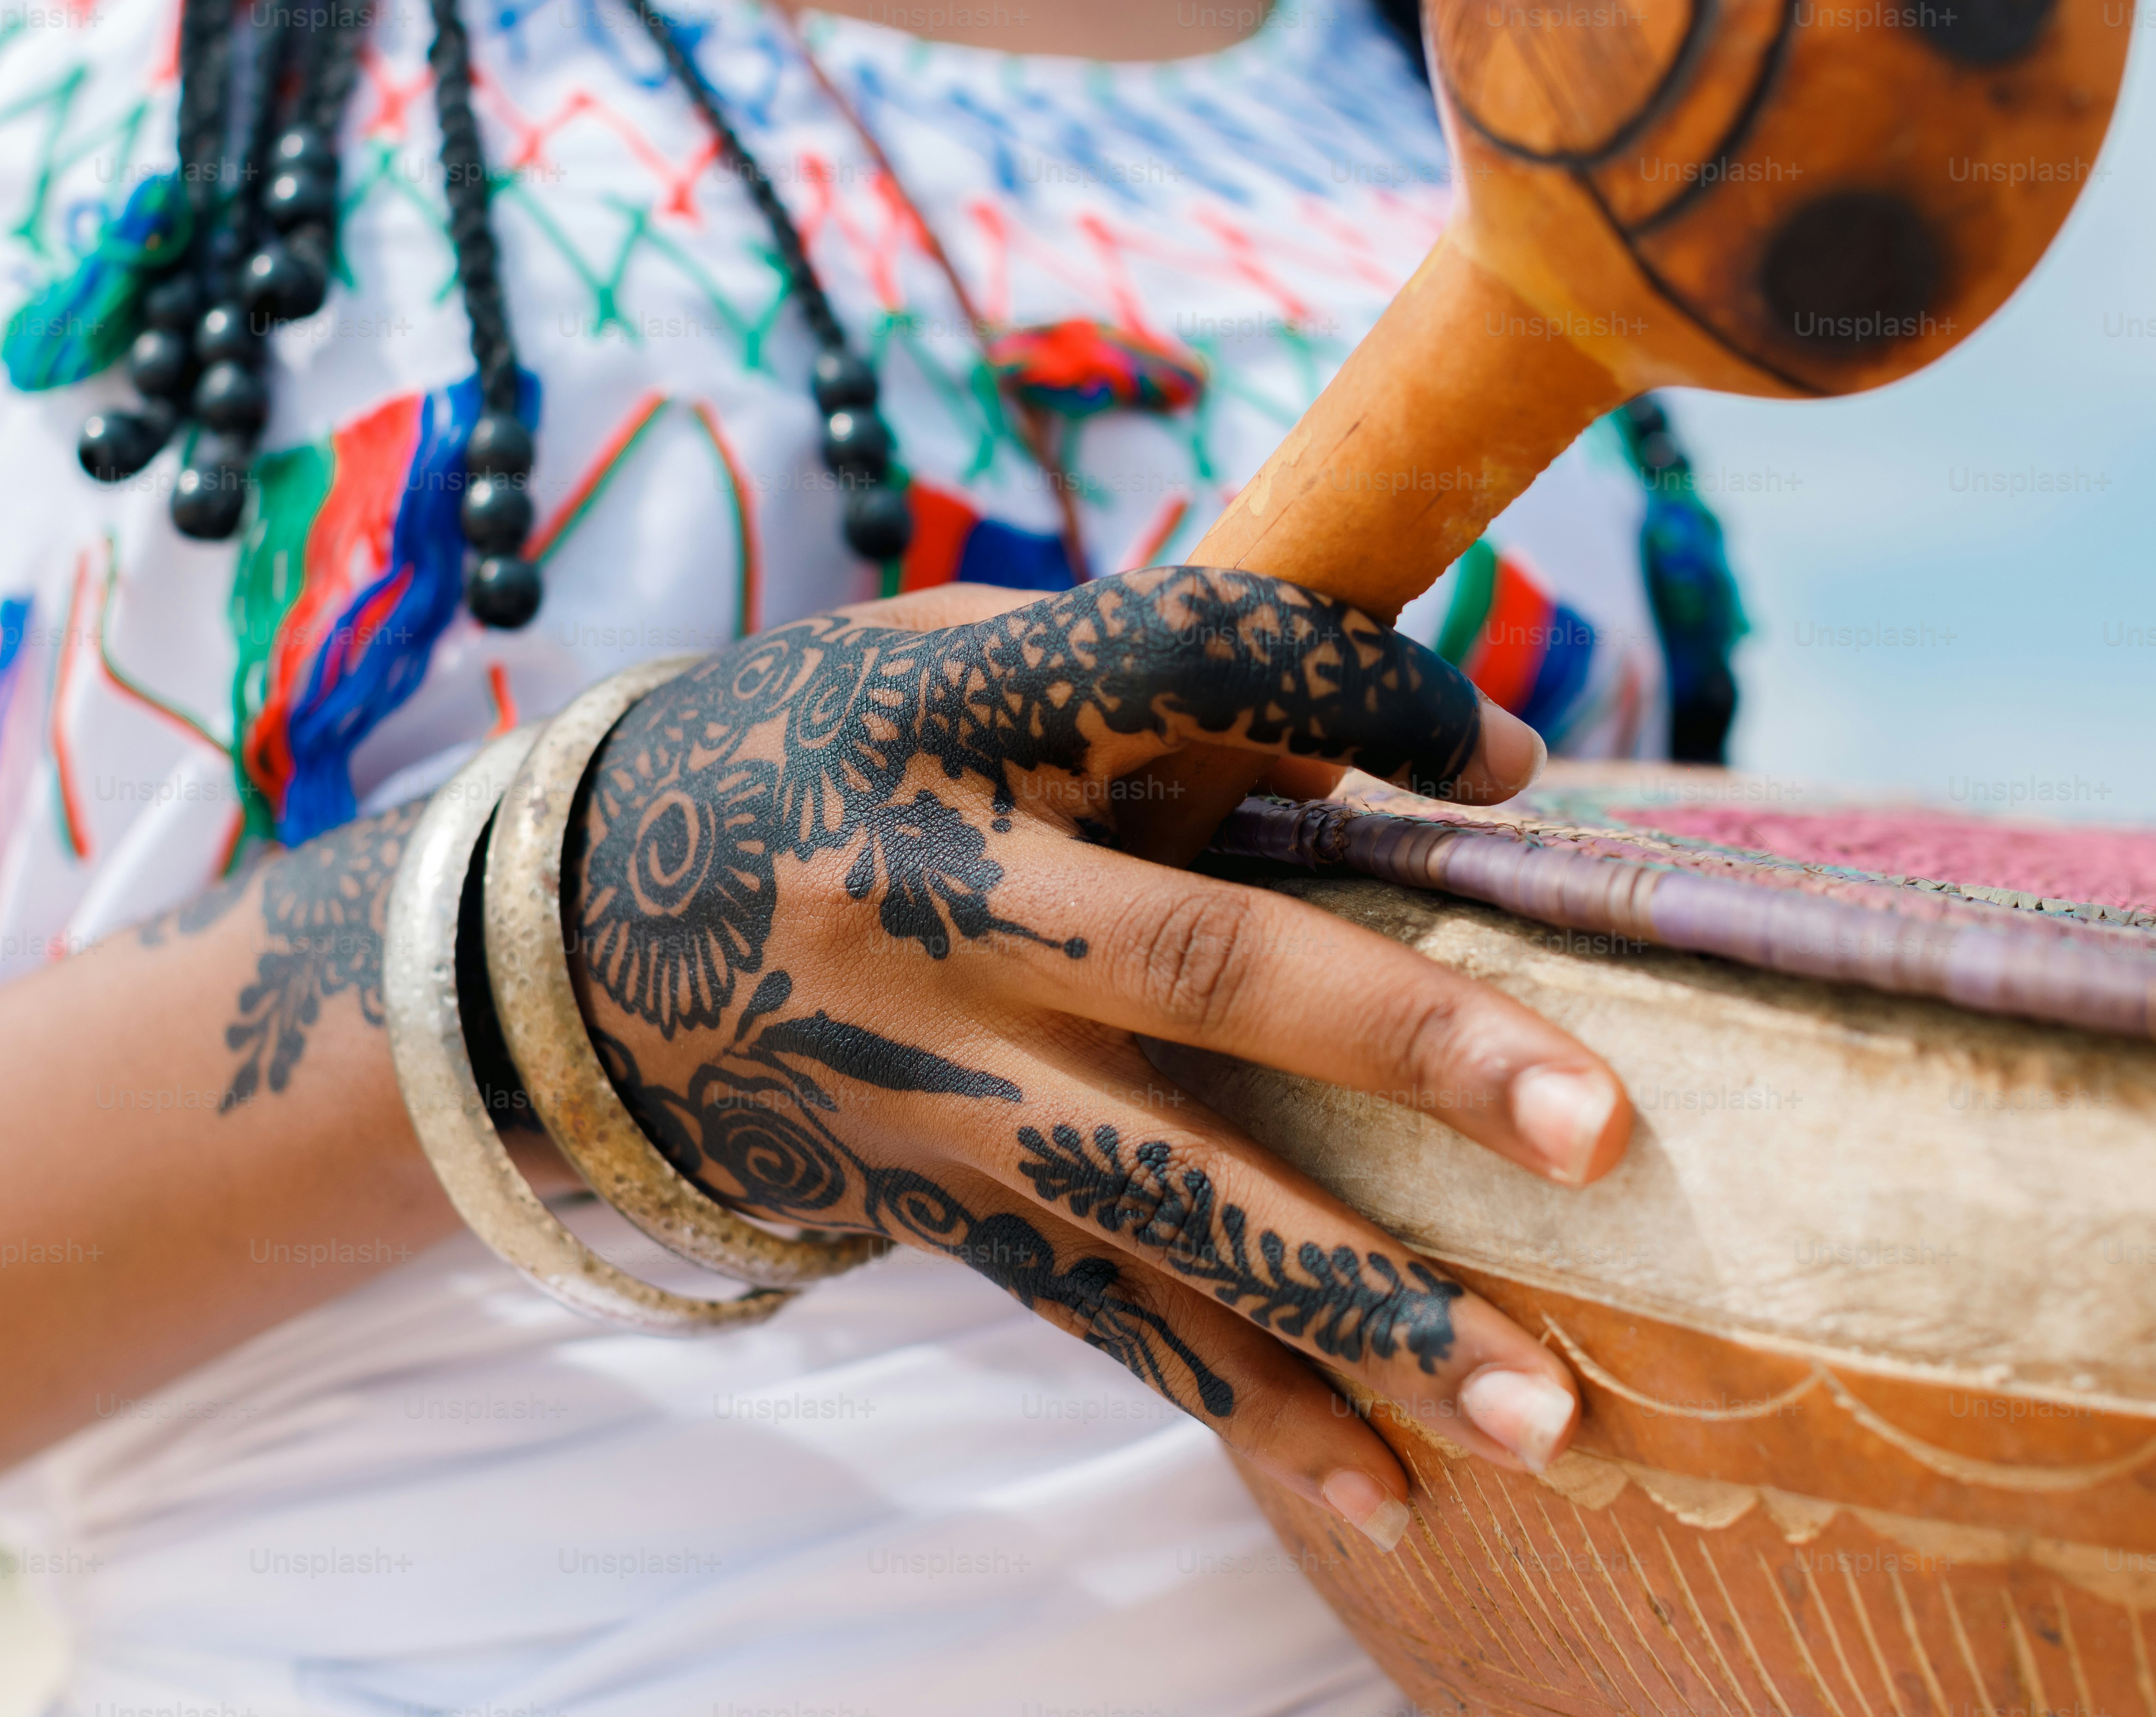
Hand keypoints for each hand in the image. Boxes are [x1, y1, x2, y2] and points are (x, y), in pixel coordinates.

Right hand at [566, 568, 1630, 1549]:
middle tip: (1596, 1126)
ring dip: (1364, 1307)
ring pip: (1169, 1201)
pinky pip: (1101, 1314)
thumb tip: (1366, 757)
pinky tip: (1383, 1489)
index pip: (1190, 667)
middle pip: (1201, 969)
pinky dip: (1247, 1404)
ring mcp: (923, 1077)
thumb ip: (1130, 690)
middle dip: (1408, 1048)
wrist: (559, 943)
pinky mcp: (922, 1204)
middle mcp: (932, 896)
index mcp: (948, 712)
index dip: (1362, 701)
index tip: (1515, 766)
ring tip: (1544, 1404)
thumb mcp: (936, 668)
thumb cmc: (810, 758)